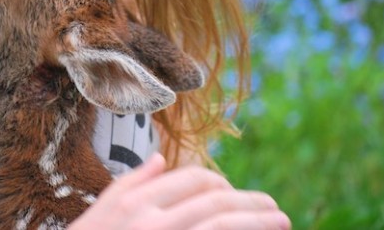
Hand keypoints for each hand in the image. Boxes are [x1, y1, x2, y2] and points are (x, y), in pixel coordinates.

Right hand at [69, 153, 289, 229]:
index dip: (222, 185)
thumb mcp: (103, 211)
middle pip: (216, 202)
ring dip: (258, 223)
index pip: (194, 180)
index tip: (236, 195)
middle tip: (275, 209)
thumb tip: (162, 159)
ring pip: (223, 225)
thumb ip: (133, 182)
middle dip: (251, 203)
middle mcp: (153, 221)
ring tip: (281, 222)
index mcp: (137, 201)